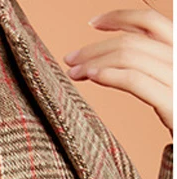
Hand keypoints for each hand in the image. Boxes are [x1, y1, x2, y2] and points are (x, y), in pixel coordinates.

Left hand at [63, 8, 172, 134]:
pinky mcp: (172, 102)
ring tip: (75, 72)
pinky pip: (136, 81)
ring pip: (130, 56)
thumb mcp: (168, 81)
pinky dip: (110, 75)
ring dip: (95, 61)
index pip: (149, 21)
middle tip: (71, 58)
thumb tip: (115, 52)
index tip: (93, 23)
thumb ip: (149, 63)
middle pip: (133, 41)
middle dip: (96, 47)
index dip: (119, 17)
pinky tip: (92, 76)